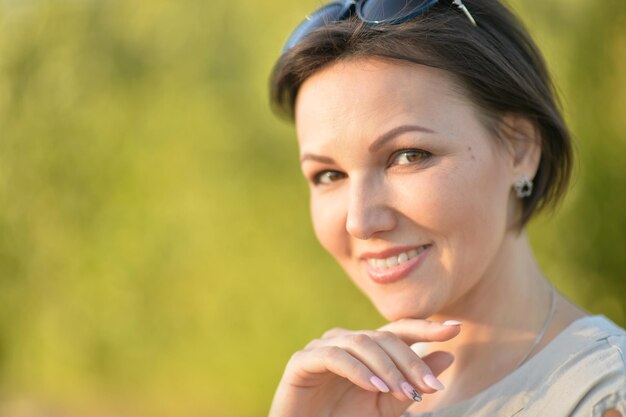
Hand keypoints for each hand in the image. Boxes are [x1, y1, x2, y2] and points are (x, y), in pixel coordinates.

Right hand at [268, 319, 460, 416]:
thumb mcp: (386, 406)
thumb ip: (412, 382)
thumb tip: (449, 355)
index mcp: (365, 348)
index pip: (398, 330)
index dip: (425, 327)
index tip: (455, 329)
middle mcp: (345, 341)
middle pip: (383, 337)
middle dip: (411, 361)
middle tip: (432, 387)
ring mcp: (322, 347)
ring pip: (361, 343)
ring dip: (387, 368)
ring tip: (405, 393)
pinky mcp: (302, 361)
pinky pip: (333, 356)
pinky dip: (357, 370)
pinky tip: (375, 387)